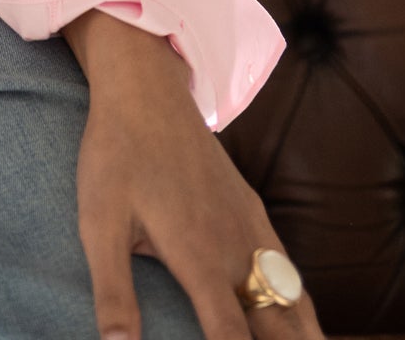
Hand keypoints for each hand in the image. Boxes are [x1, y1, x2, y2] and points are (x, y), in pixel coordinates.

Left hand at [61, 9, 327, 339]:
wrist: (146, 89)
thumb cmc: (117, 156)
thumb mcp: (98, 224)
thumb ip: (114, 292)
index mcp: (200, 259)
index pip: (233, 339)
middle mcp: (237, 249)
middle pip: (281, 327)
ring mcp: (252, 227)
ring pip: (296, 301)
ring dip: (305, 337)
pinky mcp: (255, 210)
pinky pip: (291, 271)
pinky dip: (304, 307)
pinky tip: (304, 324)